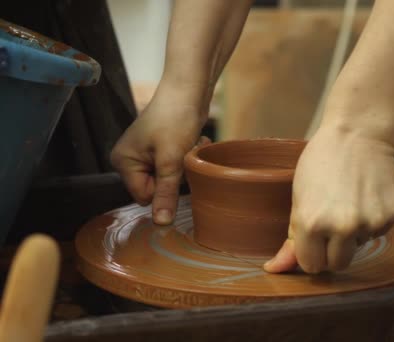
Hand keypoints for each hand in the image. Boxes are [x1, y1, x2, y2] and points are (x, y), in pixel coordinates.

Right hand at [110, 87, 205, 224]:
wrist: (188, 90)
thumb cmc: (174, 119)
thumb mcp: (170, 160)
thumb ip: (165, 193)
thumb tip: (161, 224)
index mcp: (122, 162)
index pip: (144, 196)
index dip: (164, 188)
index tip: (175, 168)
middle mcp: (130, 159)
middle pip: (158, 188)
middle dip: (176, 175)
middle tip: (184, 153)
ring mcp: (145, 153)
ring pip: (170, 177)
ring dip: (185, 164)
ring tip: (189, 144)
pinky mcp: (161, 148)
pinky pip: (176, 165)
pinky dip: (187, 156)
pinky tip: (192, 141)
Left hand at [264, 125, 393, 273]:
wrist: (358, 134)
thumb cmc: (322, 162)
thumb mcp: (299, 198)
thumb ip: (291, 239)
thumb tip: (275, 269)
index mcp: (313, 224)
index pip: (312, 266)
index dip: (312, 253)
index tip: (314, 240)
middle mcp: (343, 227)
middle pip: (338, 264)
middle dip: (334, 250)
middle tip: (333, 221)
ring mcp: (370, 222)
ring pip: (360, 247)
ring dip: (355, 234)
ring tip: (351, 202)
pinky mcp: (391, 215)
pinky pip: (379, 232)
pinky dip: (373, 220)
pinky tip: (367, 196)